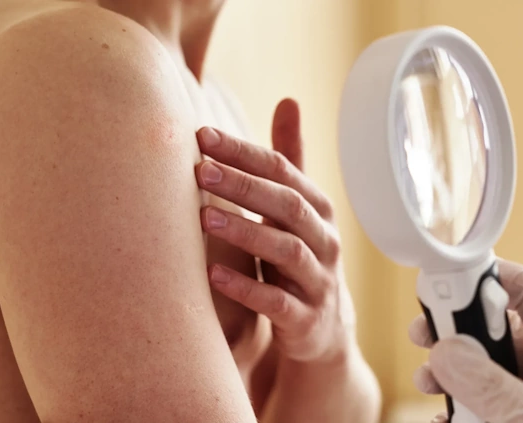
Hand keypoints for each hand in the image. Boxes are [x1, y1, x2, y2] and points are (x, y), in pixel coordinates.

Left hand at [195, 98, 355, 362]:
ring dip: (245, 232)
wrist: (323, 331)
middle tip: (199, 170)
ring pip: (286, 249)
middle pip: (286, 204)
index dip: (243, 152)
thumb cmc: (298, 257)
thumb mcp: (296, 210)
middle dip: (243, 185)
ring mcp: (317, 280)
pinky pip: (277, 302)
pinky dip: (247, 288)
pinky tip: (212, 275)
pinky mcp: (305, 319)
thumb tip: (288, 99)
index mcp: (317, 207)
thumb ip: (288, 160)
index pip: (282, 170)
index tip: (201, 136)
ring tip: (204, 218)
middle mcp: (323, 239)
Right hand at [409, 259, 522, 422]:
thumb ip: (491, 386)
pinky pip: (475, 412)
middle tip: (425, 334)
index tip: (451, 278)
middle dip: (458, 331)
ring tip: (428, 385)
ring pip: (480, 376)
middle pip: (497, 335)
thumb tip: (446, 351)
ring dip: (448, 375)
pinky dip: (453, 412)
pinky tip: (442, 419)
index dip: (496, 278)